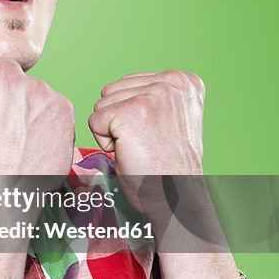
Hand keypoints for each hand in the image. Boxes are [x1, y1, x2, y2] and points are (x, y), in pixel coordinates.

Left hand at [87, 70, 205, 219]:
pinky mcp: (131, 113)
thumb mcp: (172, 117)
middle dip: (119, 119)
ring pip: (101, 105)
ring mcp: (152, 96)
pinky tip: (129, 152)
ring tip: (139, 147)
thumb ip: (153, 94)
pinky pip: (94, 121)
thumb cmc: (169, 165)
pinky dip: (104, 143)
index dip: (132, 113)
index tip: (156, 134)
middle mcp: (172, 82)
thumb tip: (122, 86)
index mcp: (184, 80)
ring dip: (112, 130)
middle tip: (146, 142)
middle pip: (112, 90)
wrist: (176, 198)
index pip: (128, 83)